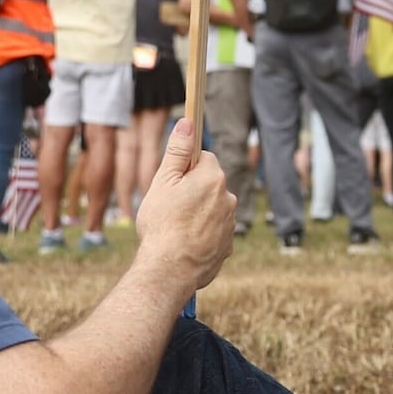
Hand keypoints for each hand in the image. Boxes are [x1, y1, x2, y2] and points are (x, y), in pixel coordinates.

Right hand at [130, 112, 237, 294]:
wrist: (169, 270)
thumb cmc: (162, 224)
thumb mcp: (163, 182)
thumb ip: (177, 151)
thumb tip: (188, 123)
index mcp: (213, 178)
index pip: (203, 158)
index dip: (185, 167)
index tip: (173, 180)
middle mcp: (228, 199)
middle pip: (209, 184)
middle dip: (192, 191)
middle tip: (170, 206)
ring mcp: (230, 224)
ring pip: (212, 209)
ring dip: (198, 213)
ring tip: (176, 228)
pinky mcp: (227, 246)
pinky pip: (214, 232)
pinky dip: (202, 235)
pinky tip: (184, 243)